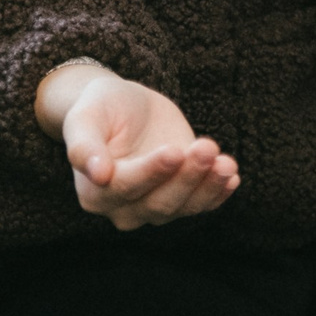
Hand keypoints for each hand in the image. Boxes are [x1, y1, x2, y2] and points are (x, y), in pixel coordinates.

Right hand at [33, 63, 238, 229]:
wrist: (126, 106)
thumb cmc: (101, 108)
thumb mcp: (85, 117)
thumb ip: (83, 146)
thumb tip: (98, 173)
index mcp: (95, 193)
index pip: (126, 188)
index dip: (152, 172)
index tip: (174, 151)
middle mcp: (124, 209)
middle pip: (159, 202)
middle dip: (187, 176)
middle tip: (207, 147)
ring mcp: (154, 207)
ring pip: (184, 206)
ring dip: (208, 185)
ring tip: (225, 161)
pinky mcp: (181, 197)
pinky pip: (202, 204)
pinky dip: (218, 192)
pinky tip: (231, 175)